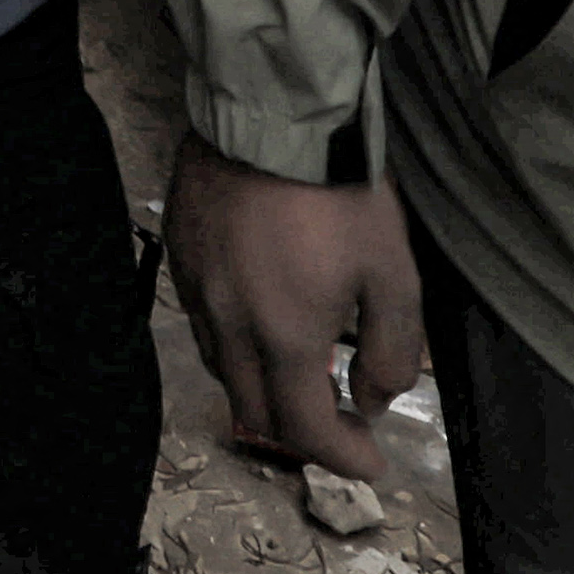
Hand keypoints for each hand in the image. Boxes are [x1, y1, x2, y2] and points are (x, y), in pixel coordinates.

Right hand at [169, 143, 425, 480]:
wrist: (272, 110)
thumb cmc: (340, 193)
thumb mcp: (394, 274)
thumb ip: (393, 350)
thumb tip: (373, 401)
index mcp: (284, 337)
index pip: (306, 429)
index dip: (342, 458)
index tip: (372, 463)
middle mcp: (230, 325)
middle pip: (255, 411)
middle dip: (301, 431)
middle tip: (339, 421)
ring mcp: (197, 289)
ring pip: (222, 370)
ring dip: (262, 388)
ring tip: (297, 373)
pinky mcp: (180, 254)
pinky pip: (202, 322)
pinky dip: (233, 343)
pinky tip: (258, 318)